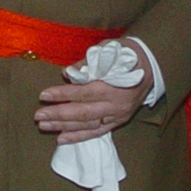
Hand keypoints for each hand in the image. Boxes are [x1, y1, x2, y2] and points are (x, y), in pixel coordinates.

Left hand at [35, 62, 152, 144]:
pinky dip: (78, 136)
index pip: (83, 92)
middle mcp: (116, 104)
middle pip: (83, 112)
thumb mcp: (109, 51)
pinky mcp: (119, 122)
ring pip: (88, 125)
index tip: (44, 95)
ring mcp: (118, 115)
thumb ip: (87, 64)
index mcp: (114, 85)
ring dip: (64, 127)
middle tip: (38, 115)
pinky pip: (96, 132)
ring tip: (44, 126)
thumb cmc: (127, 55)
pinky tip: (61, 138)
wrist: (153, 66)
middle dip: (58, 115)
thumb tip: (67, 74)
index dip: (62, 94)